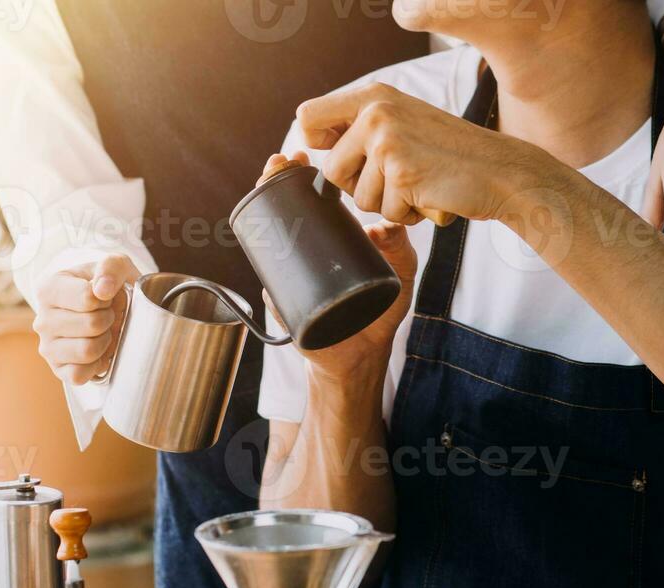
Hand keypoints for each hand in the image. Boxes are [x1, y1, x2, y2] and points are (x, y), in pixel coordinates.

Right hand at [33, 254, 138, 384]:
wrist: (108, 310)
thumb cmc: (108, 286)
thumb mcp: (115, 266)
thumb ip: (111, 267)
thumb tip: (102, 290)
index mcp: (49, 288)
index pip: (88, 299)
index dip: (108, 300)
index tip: (105, 297)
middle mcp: (41, 319)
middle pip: (92, 325)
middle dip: (110, 320)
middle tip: (109, 316)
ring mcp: (47, 347)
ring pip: (87, 351)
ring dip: (106, 342)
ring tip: (104, 333)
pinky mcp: (58, 369)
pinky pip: (80, 375)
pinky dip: (97, 365)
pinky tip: (99, 353)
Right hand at [261, 156, 416, 382]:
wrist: (366, 355)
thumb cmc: (380, 311)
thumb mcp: (401, 270)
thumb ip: (401, 245)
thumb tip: (380, 228)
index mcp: (328, 245)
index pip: (308, 203)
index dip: (298, 177)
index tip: (297, 156)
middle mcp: (306, 260)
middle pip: (283, 215)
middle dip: (275, 184)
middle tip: (279, 163)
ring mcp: (292, 285)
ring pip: (270, 249)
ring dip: (262, 219)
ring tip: (268, 190)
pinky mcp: (289, 315)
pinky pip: (275, 298)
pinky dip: (271, 286)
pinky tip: (269, 264)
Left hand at [296, 83, 516, 224]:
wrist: (499, 171)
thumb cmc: (452, 156)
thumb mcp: (403, 125)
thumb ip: (362, 130)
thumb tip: (309, 145)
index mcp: (372, 96)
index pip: (308, 119)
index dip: (319, 148)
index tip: (346, 161)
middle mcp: (375, 112)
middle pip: (332, 172)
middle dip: (361, 189)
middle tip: (399, 179)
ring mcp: (386, 141)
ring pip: (359, 199)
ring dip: (389, 204)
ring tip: (419, 185)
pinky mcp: (400, 172)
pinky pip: (386, 212)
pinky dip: (408, 214)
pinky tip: (430, 195)